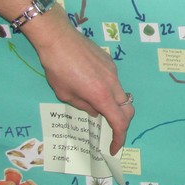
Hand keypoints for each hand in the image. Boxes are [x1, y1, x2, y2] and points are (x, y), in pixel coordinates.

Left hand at [27, 13, 134, 153]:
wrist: (58, 37)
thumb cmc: (57, 67)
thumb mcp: (65, 94)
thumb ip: (84, 106)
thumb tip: (96, 111)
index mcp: (101, 96)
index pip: (119, 122)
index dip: (119, 138)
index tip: (114, 147)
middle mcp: (112, 84)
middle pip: (127, 109)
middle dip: (122, 123)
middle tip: (111, 131)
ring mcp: (113, 71)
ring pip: (121, 94)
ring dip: (114, 105)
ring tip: (95, 105)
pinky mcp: (110, 61)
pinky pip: (114, 81)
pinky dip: (109, 90)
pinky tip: (91, 84)